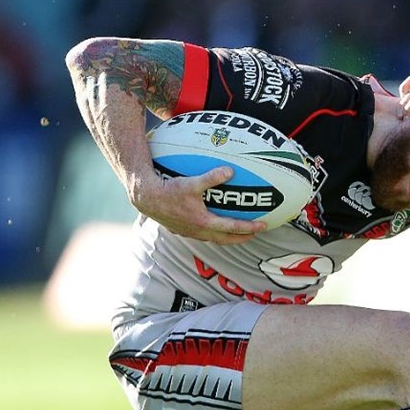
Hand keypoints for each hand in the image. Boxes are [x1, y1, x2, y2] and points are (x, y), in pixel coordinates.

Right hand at [132, 166, 265, 244]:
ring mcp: (189, 232)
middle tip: (256, 233)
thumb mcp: (192, 182)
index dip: (250, 228)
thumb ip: (212, 177)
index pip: (232, 228)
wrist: (145, 198)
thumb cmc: (168, 190)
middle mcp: (198, 231)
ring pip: (213, 238)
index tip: (264, 226)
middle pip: (225, 239)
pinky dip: (213, 232)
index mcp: (204, 222)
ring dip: (227, 236)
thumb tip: (231, 170)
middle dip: (242, 237)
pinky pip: (202, 234)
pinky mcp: (180, 230)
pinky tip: (213, 224)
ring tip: (238, 232)